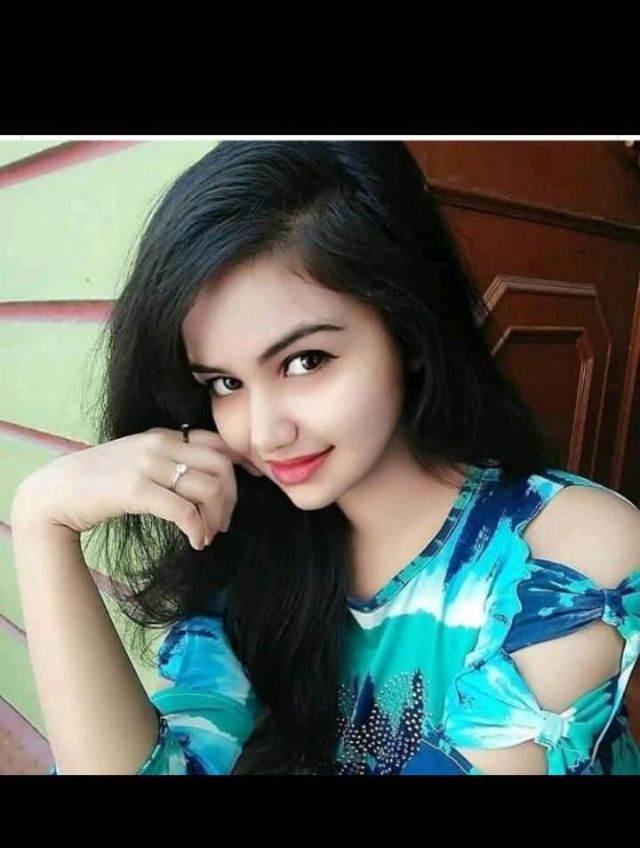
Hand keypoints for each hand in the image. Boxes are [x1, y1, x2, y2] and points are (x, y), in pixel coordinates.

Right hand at [11, 427, 262, 549]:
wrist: (57, 491)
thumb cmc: (100, 481)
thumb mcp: (140, 460)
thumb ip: (171, 461)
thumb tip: (208, 481)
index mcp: (164, 436)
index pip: (217, 443)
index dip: (240, 466)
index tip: (248, 486)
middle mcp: (160, 444)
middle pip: (221, 466)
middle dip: (231, 498)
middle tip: (224, 523)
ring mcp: (148, 465)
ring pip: (207, 489)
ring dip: (216, 519)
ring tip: (207, 535)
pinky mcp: (135, 489)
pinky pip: (184, 510)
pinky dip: (197, 529)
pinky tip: (196, 541)